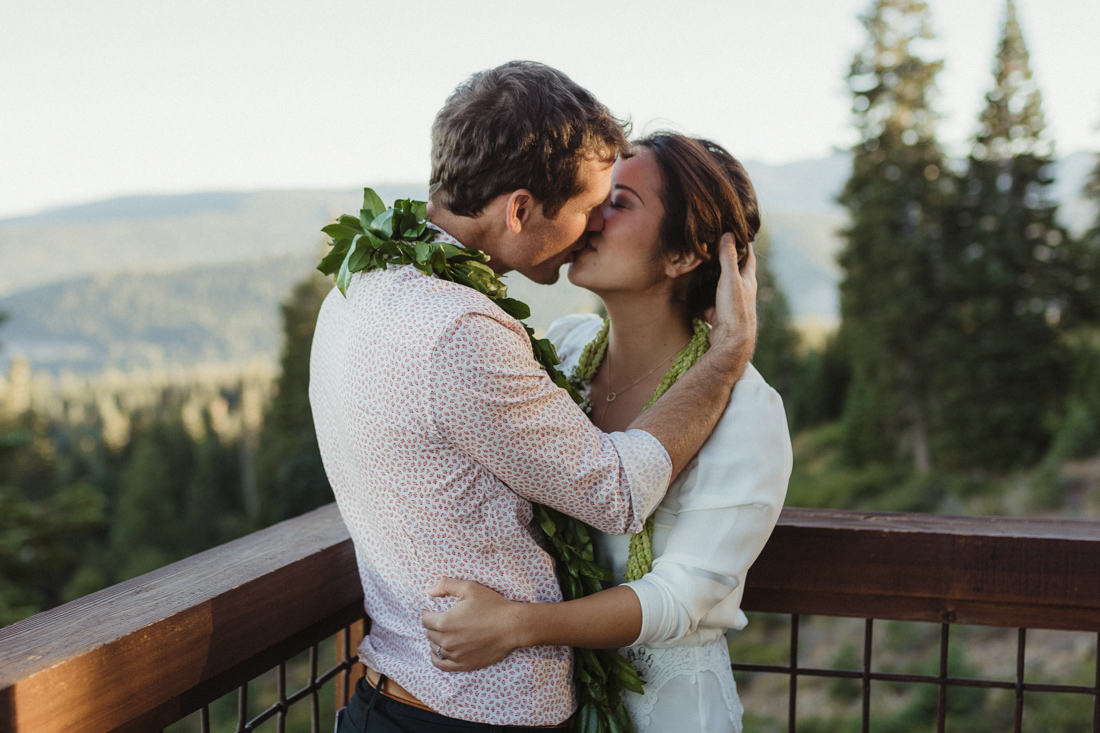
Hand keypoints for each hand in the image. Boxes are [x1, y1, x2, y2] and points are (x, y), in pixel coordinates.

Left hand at [421, 577, 524, 671]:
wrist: (512, 626)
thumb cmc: (492, 605)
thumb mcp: (470, 588)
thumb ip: (446, 585)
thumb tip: (429, 591)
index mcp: (444, 622)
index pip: (425, 619)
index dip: (428, 613)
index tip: (432, 610)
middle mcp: (446, 640)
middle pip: (429, 633)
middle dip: (433, 626)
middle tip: (442, 620)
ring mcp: (454, 655)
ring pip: (434, 648)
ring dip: (436, 640)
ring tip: (444, 633)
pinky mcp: (463, 664)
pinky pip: (441, 665)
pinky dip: (436, 658)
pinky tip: (438, 653)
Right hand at [705, 234, 756, 364]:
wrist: (731, 343)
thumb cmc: (735, 310)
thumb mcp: (730, 280)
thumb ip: (728, 258)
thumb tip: (728, 234)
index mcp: (748, 280)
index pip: (747, 255)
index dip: (742, 242)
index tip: (734, 230)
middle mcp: (741, 290)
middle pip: (731, 270)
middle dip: (721, 259)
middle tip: (709, 246)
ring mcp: (729, 303)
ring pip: (716, 286)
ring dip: (707, 279)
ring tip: (695, 266)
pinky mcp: (718, 315)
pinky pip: (706, 303)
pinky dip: (698, 297)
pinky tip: (688, 292)